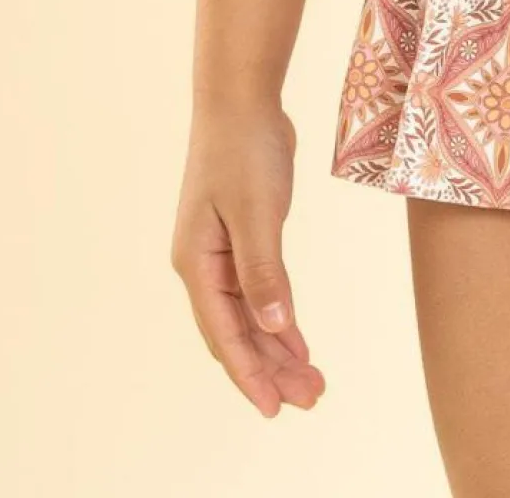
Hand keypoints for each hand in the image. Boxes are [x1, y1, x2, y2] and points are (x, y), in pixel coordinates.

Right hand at [171, 99, 325, 415]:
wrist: (241, 101)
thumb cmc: (244, 150)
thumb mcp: (257, 211)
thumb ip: (263, 270)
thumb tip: (273, 328)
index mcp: (197, 264)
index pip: (224, 334)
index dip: (249, 374)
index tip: (274, 408)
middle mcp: (204, 266)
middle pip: (237, 332)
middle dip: (271, 370)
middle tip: (311, 398)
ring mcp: (221, 253)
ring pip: (250, 316)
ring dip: (278, 349)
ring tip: (312, 381)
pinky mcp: (242, 239)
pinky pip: (260, 293)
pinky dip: (280, 318)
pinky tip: (299, 341)